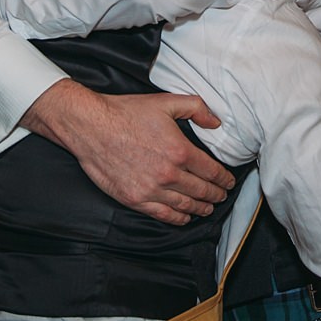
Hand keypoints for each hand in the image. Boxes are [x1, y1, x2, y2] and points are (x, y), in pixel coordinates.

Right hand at [20, 79, 234, 225]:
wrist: (90, 127)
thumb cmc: (126, 113)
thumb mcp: (165, 102)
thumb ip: (196, 108)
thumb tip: (216, 123)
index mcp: (180, 151)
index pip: (212, 171)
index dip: (224, 179)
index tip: (229, 182)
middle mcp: (169, 174)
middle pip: (202, 191)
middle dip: (216, 195)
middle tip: (222, 196)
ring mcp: (151, 190)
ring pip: (185, 206)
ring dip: (201, 208)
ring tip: (208, 208)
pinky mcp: (135, 199)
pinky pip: (163, 215)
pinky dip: (178, 218)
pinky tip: (185, 217)